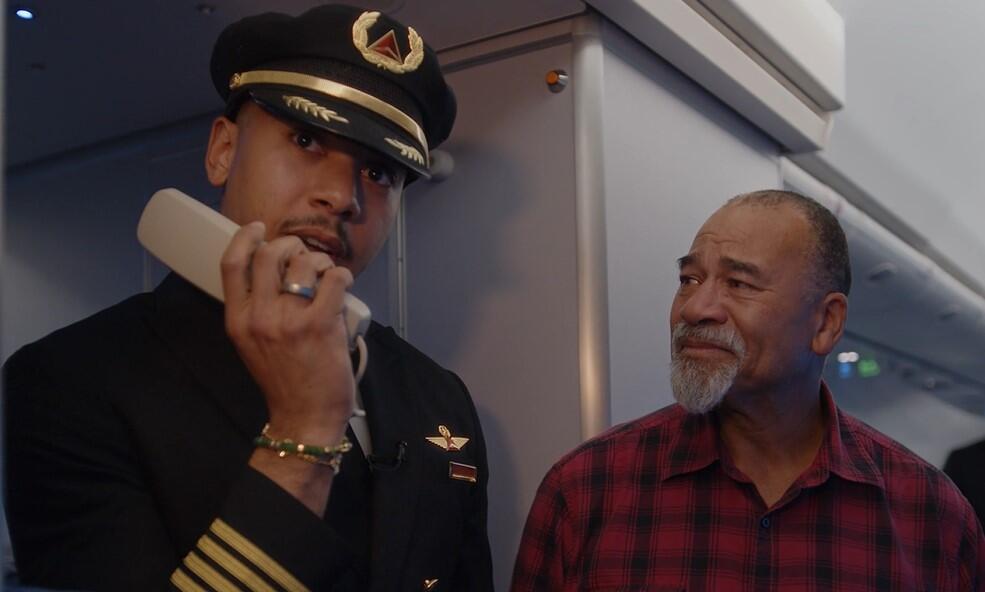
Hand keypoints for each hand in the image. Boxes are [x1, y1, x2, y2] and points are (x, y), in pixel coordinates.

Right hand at [220, 222, 354, 443]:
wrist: (303, 417)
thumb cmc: (284, 381)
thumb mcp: (253, 345)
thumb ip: (257, 311)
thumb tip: (277, 272)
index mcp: (238, 320)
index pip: (231, 263)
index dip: (245, 237)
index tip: (257, 228)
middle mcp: (259, 317)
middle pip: (268, 254)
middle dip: (290, 244)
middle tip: (304, 255)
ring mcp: (289, 320)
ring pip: (304, 263)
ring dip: (320, 262)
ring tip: (327, 277)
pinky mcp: (320, 325)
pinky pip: (334, 279)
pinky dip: (342, 275)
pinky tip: (342, 284)